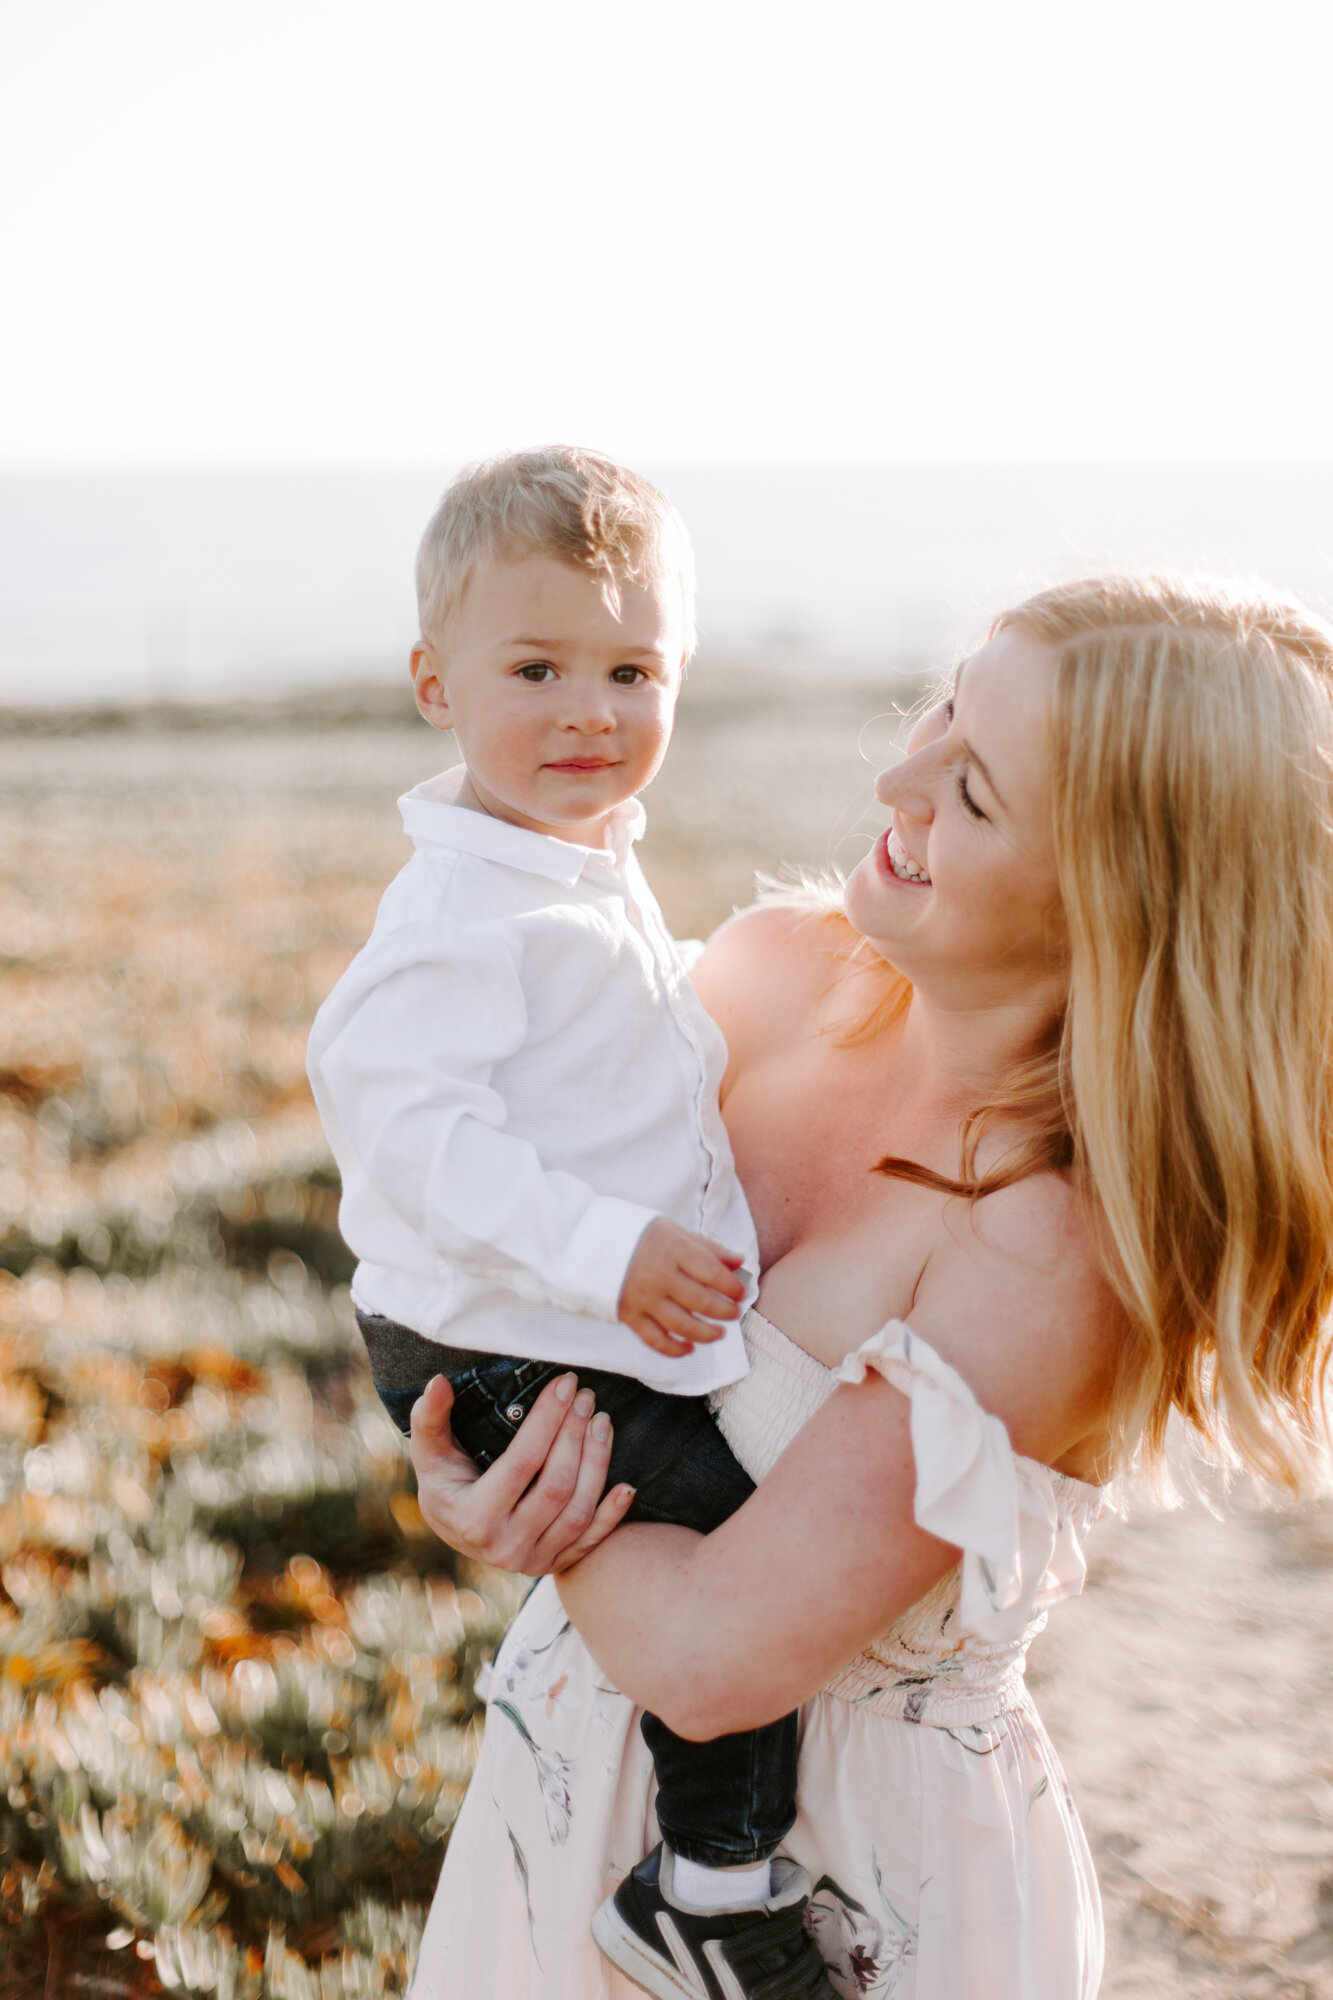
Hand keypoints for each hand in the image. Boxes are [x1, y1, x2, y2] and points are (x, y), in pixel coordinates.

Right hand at [409, 1372, 635, 1574]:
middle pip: (556, 1486)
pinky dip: (612, 1516)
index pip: (522, 1462)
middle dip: (575, 1436)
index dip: (547, 1420)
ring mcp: (533, 1560)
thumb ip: (430, 1417)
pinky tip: (627, 1485)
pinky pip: (590, 1543)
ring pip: (578, 1512)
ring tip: (602, 1422)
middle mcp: (505, 1546)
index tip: (564, 1383)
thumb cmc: (445, 1482)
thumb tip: (439, 1381)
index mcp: (474, 1518)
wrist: (456, 1531)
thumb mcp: (430, 1452)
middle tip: (586, 1396)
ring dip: (597, 1464)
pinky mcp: (554, 1565)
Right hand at [617, 1219, 746, 1357]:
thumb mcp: (673, 1231)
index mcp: (673, 1249)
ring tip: (719, 1333)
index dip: (732, 1286)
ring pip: (683, 1325)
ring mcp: (644, 1298)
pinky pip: (656, 1340)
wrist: (588, 1244)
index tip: (741, 1293)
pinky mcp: (629, 1315)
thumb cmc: (637, 1235)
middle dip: (724, 1311)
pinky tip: (689, 1348)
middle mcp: (659, 1275)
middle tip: (734, 1313)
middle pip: (702, 1301)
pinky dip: (674, 1349)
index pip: (712, 1273)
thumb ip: (707, 1247)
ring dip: (706, 1333)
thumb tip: (739, 1261)